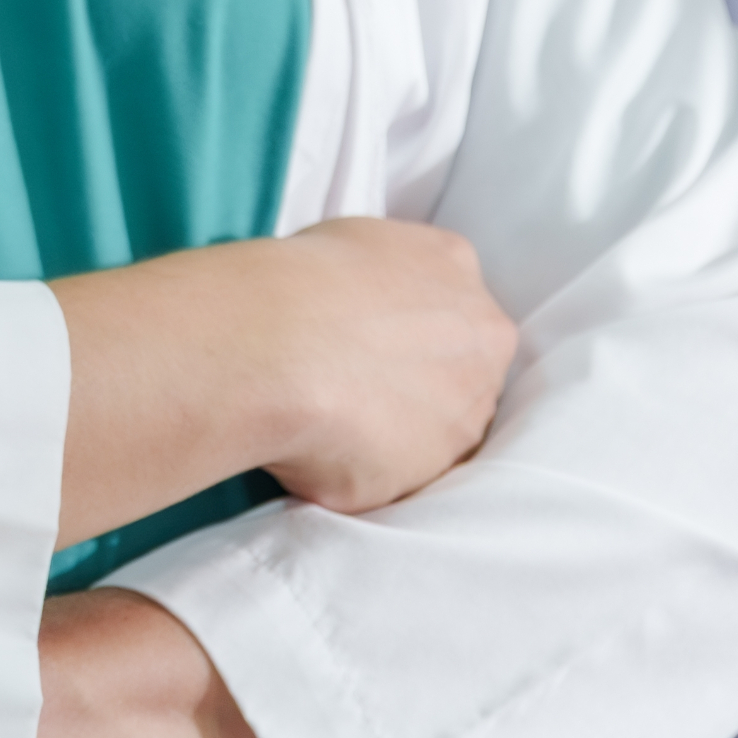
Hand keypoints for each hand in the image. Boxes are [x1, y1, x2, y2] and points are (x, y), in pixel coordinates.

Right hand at [51, 218, 515, 540]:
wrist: (261, 345)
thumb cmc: (259, 288)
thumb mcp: (318, 249)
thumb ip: (348, 272)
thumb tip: (294, 288)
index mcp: (450, 263)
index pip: (456, 315)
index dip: (414, 348)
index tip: (372, 371)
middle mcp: (479, 328)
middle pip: (468, 377)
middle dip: (424, 400)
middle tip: (354, 420)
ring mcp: (468, 401)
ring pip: (448, 437)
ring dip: (401, 452)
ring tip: (332, 455)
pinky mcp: (439, 465)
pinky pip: (414, 487)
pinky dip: (375, 489)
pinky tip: (327, 481)